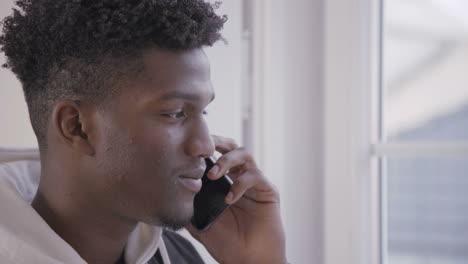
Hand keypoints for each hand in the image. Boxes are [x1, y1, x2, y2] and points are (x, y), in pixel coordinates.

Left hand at [186, 135, 286, 263]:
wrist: (249, 262)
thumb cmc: (228, 245)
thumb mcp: (200, 225)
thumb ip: (189, 209)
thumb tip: (169, 196)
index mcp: (225, 183)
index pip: (216, 156)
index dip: (205, 149)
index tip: (189, 150)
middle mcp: (241, 179)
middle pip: (232, 147)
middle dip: (218, 142)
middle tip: (204, 149)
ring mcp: (255, 184)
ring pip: (245, 155)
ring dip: (227, 160)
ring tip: (214, 174)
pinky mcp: (268, 192)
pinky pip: (255, 176)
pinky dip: (240, 183)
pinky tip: (229, 198)